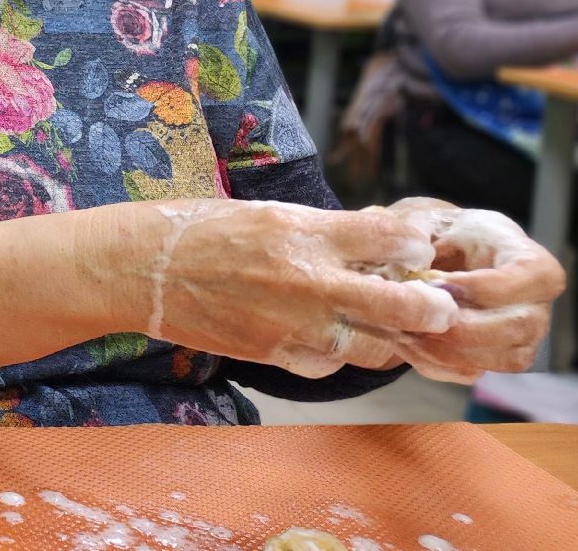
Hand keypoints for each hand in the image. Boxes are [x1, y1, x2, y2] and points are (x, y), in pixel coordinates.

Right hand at [127, 199, 459, 378]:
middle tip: (437, 306)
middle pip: (405, 305)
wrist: (140, 268)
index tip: (416, 251)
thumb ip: (323, 231)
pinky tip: (326, 337)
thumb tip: (376, 240)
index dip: (416, 247)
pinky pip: (329, 365)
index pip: (395, 239)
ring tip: (383, 325)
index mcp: (305, 230)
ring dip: (387, 338)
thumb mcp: (267, 213)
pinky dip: (337, 354)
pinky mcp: (273, 353)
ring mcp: (293, 323)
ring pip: (375, 347)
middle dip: (433, 308)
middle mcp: (308, 279)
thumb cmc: (198, 229)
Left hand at [373, 199, 564, 382]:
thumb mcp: (425, 219)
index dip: (483, 286)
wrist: (431, 257)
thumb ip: (416, 233)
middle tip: (416, 314)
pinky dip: (435, 362)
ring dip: (448, 350)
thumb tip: (414, 263)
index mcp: (528, 258)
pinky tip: (406, 342)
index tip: (436, 282)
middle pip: (520, 326)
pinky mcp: (496, 357)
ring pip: (502, 358)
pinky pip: (473, 372)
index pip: (532, 277)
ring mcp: (522, 335)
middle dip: (463, 326)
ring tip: (405, 330)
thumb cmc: (436, 233)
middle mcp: (536, 301)